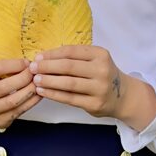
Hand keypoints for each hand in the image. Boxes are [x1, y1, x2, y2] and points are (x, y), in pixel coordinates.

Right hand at [0, 59, 40, 130]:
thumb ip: (6, 69)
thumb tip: (29, 64)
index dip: (15, 64)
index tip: (27, 62)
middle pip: (4, 86)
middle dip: (24, 78)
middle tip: (35, 73)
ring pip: (13, 101)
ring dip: (29, 91)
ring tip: (38, 83)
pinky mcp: (0, 121)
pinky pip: (19, 111)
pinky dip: (31, 101)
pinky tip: (38, 94)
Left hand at [30, 45, 155, 129]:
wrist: (123, 95)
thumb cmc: (103, 74)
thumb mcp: (95, 60)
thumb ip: (75, 58)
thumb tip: (44, 58)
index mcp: (100, 54)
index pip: (71, 51)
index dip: (52, 54)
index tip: (38, 57)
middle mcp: (102, 70)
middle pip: (68, 66)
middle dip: (47, 67)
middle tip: (32, 68)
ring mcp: (99, 88)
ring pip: (68, 83)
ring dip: (48, 81)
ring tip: (35, 80)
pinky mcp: (95, 104)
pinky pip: (69, 99)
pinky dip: (54, 94)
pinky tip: (43, 91)